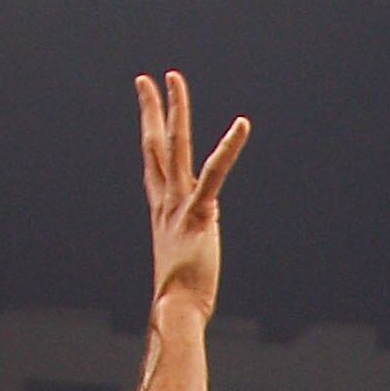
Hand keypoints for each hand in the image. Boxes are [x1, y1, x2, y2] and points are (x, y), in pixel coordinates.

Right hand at [137, 72, 249, 318]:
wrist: (174, 312)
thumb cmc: (180, 301)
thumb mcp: (182, 269)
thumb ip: (186, 254)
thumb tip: (186, 265)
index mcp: (162, 212)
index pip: (153, 165)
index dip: (150, 135)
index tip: (148, 111)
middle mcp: (166, 203)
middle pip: (155, 146)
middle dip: (152, 110)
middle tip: (147, 79)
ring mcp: (180, 205)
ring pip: (176, 146)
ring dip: (175, 109)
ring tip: (173, 78)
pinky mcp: (200, 213)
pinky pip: (215, 173)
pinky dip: (228, 148)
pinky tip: (241, 125)